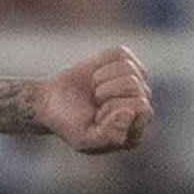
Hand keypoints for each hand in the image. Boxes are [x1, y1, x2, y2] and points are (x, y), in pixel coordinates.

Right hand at [34, 46, 151, 153]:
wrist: (51, 102)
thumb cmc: (68, 124)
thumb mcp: (83, 139)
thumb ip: (108, 136)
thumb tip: (129, 113)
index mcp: (135, 130)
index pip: (143, 109)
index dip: (114, 108)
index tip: (97, 116)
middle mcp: (141, 106)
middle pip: (134, 86)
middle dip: (107, 91)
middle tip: (94, 102)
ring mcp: (137, 83)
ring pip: (128, 68)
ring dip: (102, 78)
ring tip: (94, 90)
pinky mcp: (127, 63)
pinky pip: (120, 54)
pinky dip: (100, 62)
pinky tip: (95, 77)